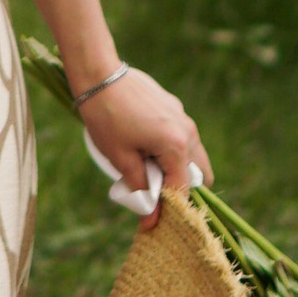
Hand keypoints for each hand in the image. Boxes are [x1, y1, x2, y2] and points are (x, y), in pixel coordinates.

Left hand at [77, 67, 208, 221]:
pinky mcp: (173, 107)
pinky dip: (170, 150)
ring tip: (145, 168)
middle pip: (199, 173)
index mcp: (177, 145)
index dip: (168, 210)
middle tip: (154, 194)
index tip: (151, 222)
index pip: (183, 189)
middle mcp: (188, 130)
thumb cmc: (107, 118)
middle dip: (181, 188)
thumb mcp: (121, 158)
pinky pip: (181, 137)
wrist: (98, 74)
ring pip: (191, 154)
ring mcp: (182, 116)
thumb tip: (151, 220)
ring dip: (175, 168)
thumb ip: (141, 188)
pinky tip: (142, 146)